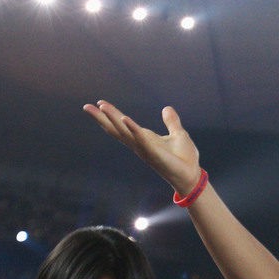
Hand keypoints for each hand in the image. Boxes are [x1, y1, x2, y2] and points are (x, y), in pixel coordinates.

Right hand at [83, 101, 202, 195]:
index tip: (100, 103)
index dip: (112, 114)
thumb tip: (167, 108)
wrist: (192, 175)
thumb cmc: (184, 158)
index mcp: (144, 138)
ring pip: (125, 132)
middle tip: (87, 107)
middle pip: (117, 129)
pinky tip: (125, 119)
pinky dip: (134, 129)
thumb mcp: (178, 134)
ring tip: (102, 107)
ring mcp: (145, 149)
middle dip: (102, 118)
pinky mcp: (154, 153)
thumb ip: (171, 122)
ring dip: (114, 119)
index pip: (123, 124)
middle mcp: (140, 144)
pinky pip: (142, 140)